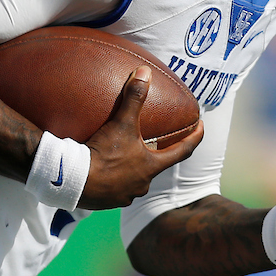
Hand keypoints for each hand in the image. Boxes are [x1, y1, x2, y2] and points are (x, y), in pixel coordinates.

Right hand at [78, 66, 203, 209]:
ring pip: (135, 179)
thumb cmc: (103, 154)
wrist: (74, 182)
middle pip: (156, 166)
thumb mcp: (121, 123)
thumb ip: (134, 98)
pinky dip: (115, 178)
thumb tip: (144, 72)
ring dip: (134, 167)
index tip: (201, 127)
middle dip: (157, 153)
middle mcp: (142, 184)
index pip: (182, 151)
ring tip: (127, 155)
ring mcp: (125, 195)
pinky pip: (116, 188)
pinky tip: (105, 170)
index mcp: (151, 166)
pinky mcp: (107, 202)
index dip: (194, 138)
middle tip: (156, 140)